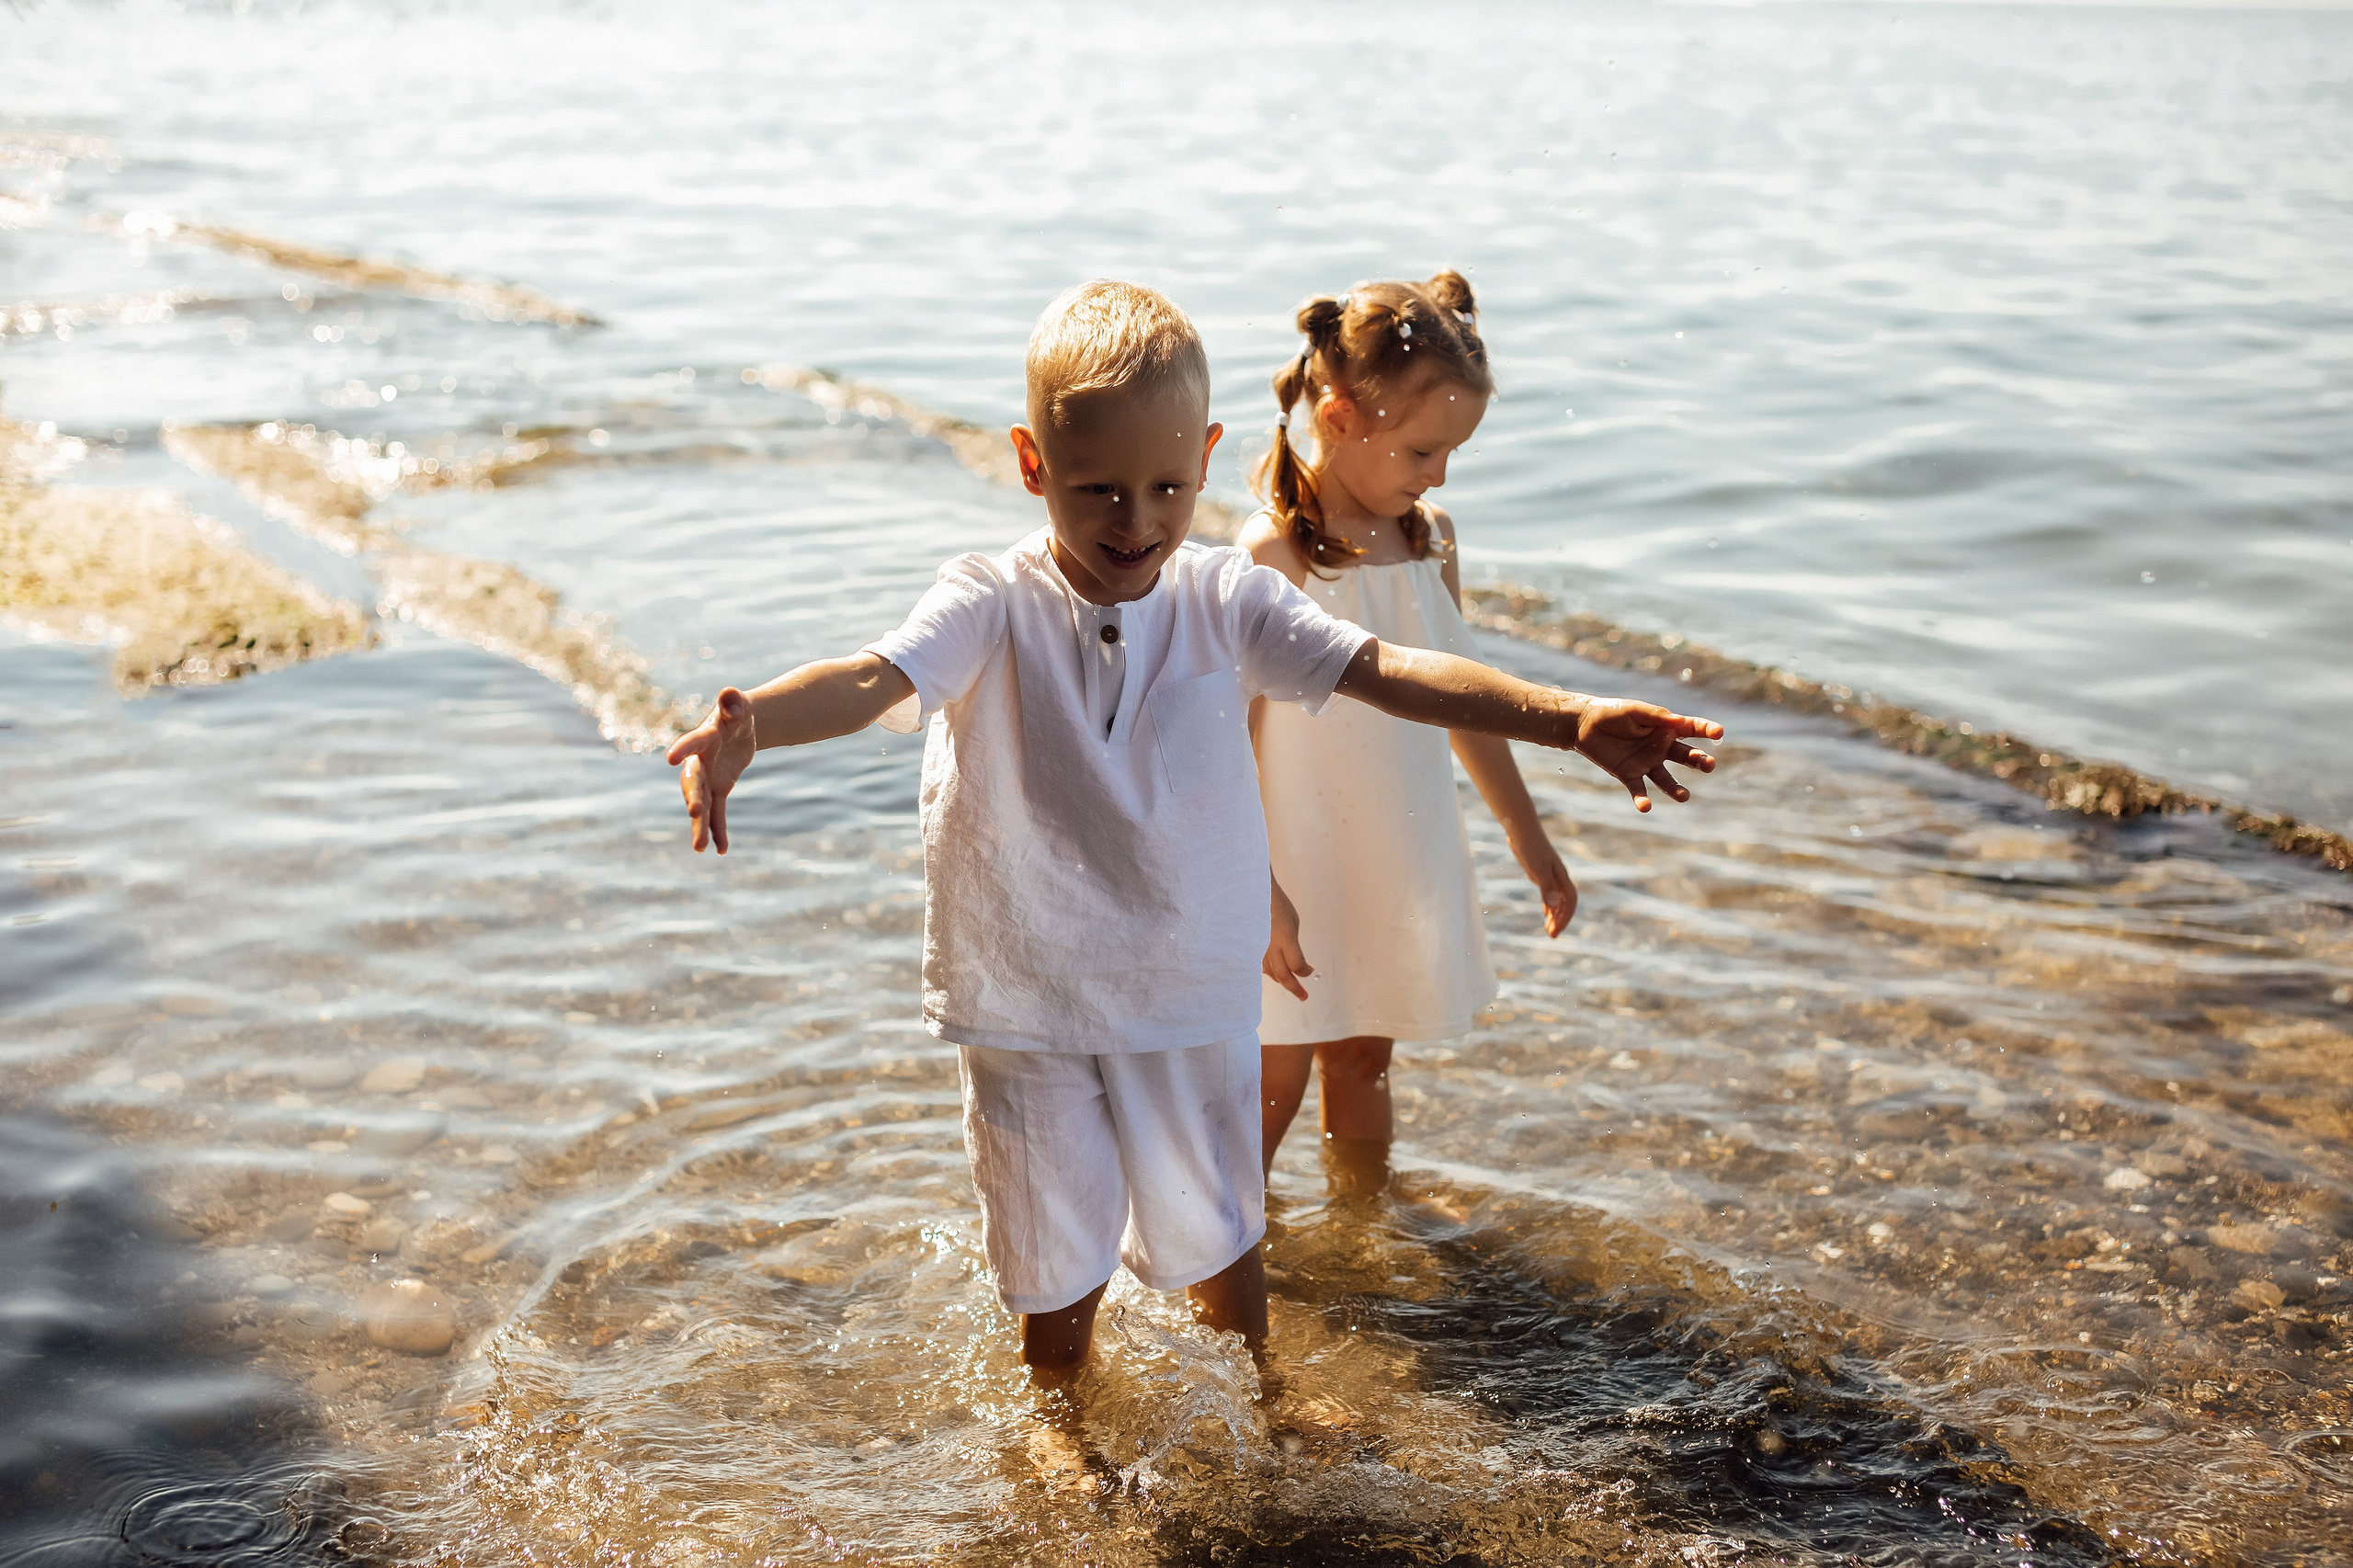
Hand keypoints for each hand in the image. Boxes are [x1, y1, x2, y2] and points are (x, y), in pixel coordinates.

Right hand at [665, 688, 756, 852]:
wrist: (739, 726)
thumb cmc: (736, 712)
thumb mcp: (739, 705)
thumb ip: (732, 702)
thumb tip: (730, 696)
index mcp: (703, 737)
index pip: (691, 743)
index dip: (682, 749)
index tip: (671, 758)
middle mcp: (700, 761)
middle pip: (693, 782)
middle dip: (694, 797)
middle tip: (696, 812)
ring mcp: (708, 777)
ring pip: (702, 803)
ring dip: (701, 825)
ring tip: (700, 848)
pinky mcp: (719, 788)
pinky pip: (718, 812)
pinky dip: (719, 830)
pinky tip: (721, 850)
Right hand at [1264, 877, 1312, 1001]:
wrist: (1252, 893)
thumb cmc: (1277, 905)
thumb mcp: (1292, 923)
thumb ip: (1293, 945)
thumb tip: (1294, 964)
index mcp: (1285, 937)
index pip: (1297, 965)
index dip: (1306, 971)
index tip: (1312, 968)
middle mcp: (1269, 946)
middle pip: (1283, 976)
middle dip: (1295, 989)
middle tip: (1304, 997)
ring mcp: (1257, 948)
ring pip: (1271, 973)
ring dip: (1282, 980)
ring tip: (1292, 984)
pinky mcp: (1249, 949)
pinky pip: (1260, 966)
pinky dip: (1270, 971)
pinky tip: (1276, 972)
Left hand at [1513, 835, 1577, 937]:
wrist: (1521, 829)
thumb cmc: (1530, 847)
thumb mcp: (1537, 869)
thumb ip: (1547, 888)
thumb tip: (1554, 906)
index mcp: (1561, 877)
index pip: (1570, 901)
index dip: (1565, 916)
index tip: (1556, 931)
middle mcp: (1559, 877)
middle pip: (1565, 903)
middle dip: (1560, 920)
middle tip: (1552, 936)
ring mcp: (1550, 875)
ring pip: (1557, 899)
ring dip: (1555, 915)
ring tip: (1549, 930)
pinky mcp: (1541, 872)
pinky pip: (1550, 893)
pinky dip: (1549, 905)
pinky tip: (1546, 914)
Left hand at [1571, 699, 1720, 811]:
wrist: (1584, 724)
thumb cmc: (1613, 712)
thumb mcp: (1635, 710)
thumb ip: (1656, 716)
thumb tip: (1679, 722)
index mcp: (1666, 728)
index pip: (1692, 729)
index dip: (1707, 730)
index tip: (1719, 732)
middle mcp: (1661, 748)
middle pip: (1686, 757)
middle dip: (1699, 761)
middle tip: (1708, 764)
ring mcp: (1647, 763)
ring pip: (1666, 779)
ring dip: (1675, 789)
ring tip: (1684, 796)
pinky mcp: (1628, 775)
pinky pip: (1639, 789)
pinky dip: (1642, 799)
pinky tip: (1645, 806)